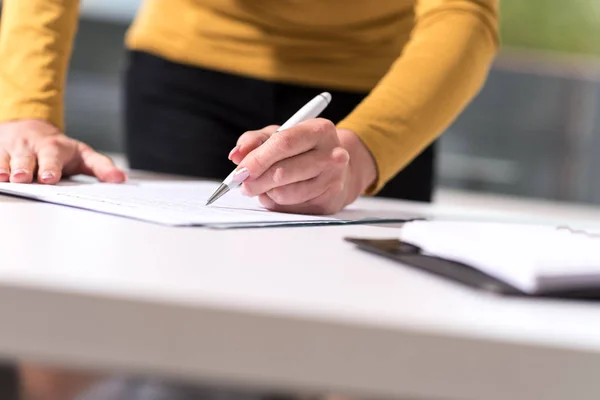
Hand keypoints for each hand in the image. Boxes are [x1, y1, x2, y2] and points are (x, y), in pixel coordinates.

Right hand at [0, 119, 125, 183]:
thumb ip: (101, 167)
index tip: (50, 177)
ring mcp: (12, 148)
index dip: (51, 167)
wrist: (28, 129)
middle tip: (28, 178)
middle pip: (29, 157)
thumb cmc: (59, 149)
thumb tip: (120, 179)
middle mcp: (33, 146)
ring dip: (5, 167)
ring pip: (6, 157)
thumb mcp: (83, 155)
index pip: (54, 158)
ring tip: (7, 178)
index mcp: (55, 147)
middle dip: (29, 167)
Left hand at [229, 118, 375, 214]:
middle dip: (256, 180)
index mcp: (320, 130)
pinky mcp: (329, 202)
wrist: (338, 169)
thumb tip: (236, 155)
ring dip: (266, 192)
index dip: (258, 158)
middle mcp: (332, 155)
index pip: (284, 143)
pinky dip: (276, 202)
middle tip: (243, 183)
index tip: (240, 170)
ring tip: (264, 186)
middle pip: (282, 172)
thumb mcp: (281, 135)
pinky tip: (278, 193)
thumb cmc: (304, 149)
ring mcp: (333, 180)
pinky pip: (290, 208)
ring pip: (284, 193)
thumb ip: (256, 141)